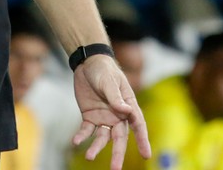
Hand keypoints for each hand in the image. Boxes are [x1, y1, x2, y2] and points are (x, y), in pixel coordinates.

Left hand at [71, 55, 150, 169]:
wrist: (87, 64)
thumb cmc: (104, 70)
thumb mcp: (109, 81)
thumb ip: (115, 97)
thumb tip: (126, 111)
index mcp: (128, 106)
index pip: (138, 125)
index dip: (142, 140)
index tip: (147, 154)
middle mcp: (118, 116)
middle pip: (119, 138)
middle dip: (118, 154)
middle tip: (115, 169)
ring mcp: (104, 118)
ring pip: (102, 138)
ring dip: (96, 148)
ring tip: (89, 156)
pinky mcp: (90, 117)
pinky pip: (87, 130)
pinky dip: (82, 137)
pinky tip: (75, 142)